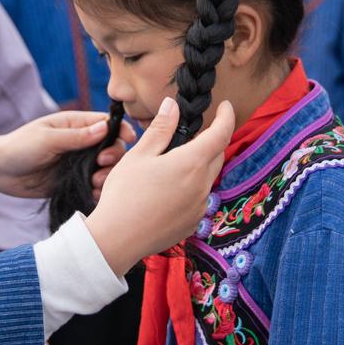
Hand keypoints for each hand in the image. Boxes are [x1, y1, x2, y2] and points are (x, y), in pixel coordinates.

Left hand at [0, 111, 135, 197]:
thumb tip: (105, 127)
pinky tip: (93, 193)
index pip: (107, 123)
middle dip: (114, 156)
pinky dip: (98, 190)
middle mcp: (80, 143)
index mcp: (74, 125)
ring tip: (96, 181)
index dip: (121, 129)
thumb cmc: (19, 147)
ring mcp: (78, 163)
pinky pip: (93, 185)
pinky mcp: (73, 181)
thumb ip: (76, 136)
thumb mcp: (47, 139)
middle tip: (102, 164)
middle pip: (112, 147)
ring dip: (107, 175)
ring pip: (106, 169)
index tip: (129, 138)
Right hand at [84, 96, 234, 275]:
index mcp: (191, 164)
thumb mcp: (138, 155)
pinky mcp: (193, 223)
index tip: (225, 106)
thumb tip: (172, 105)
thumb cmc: (124, 193)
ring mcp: (200, 207)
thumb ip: (160, 129)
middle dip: (211, 140)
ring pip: (207, 178)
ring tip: (172, 163)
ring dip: (198, 165)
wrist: (117, 239)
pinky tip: (167, 190)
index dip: (226, 117)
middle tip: (192, 133)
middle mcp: (202, 186)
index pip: (221, 134)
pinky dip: (191, 187)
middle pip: (217, 156)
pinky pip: (199, 198)